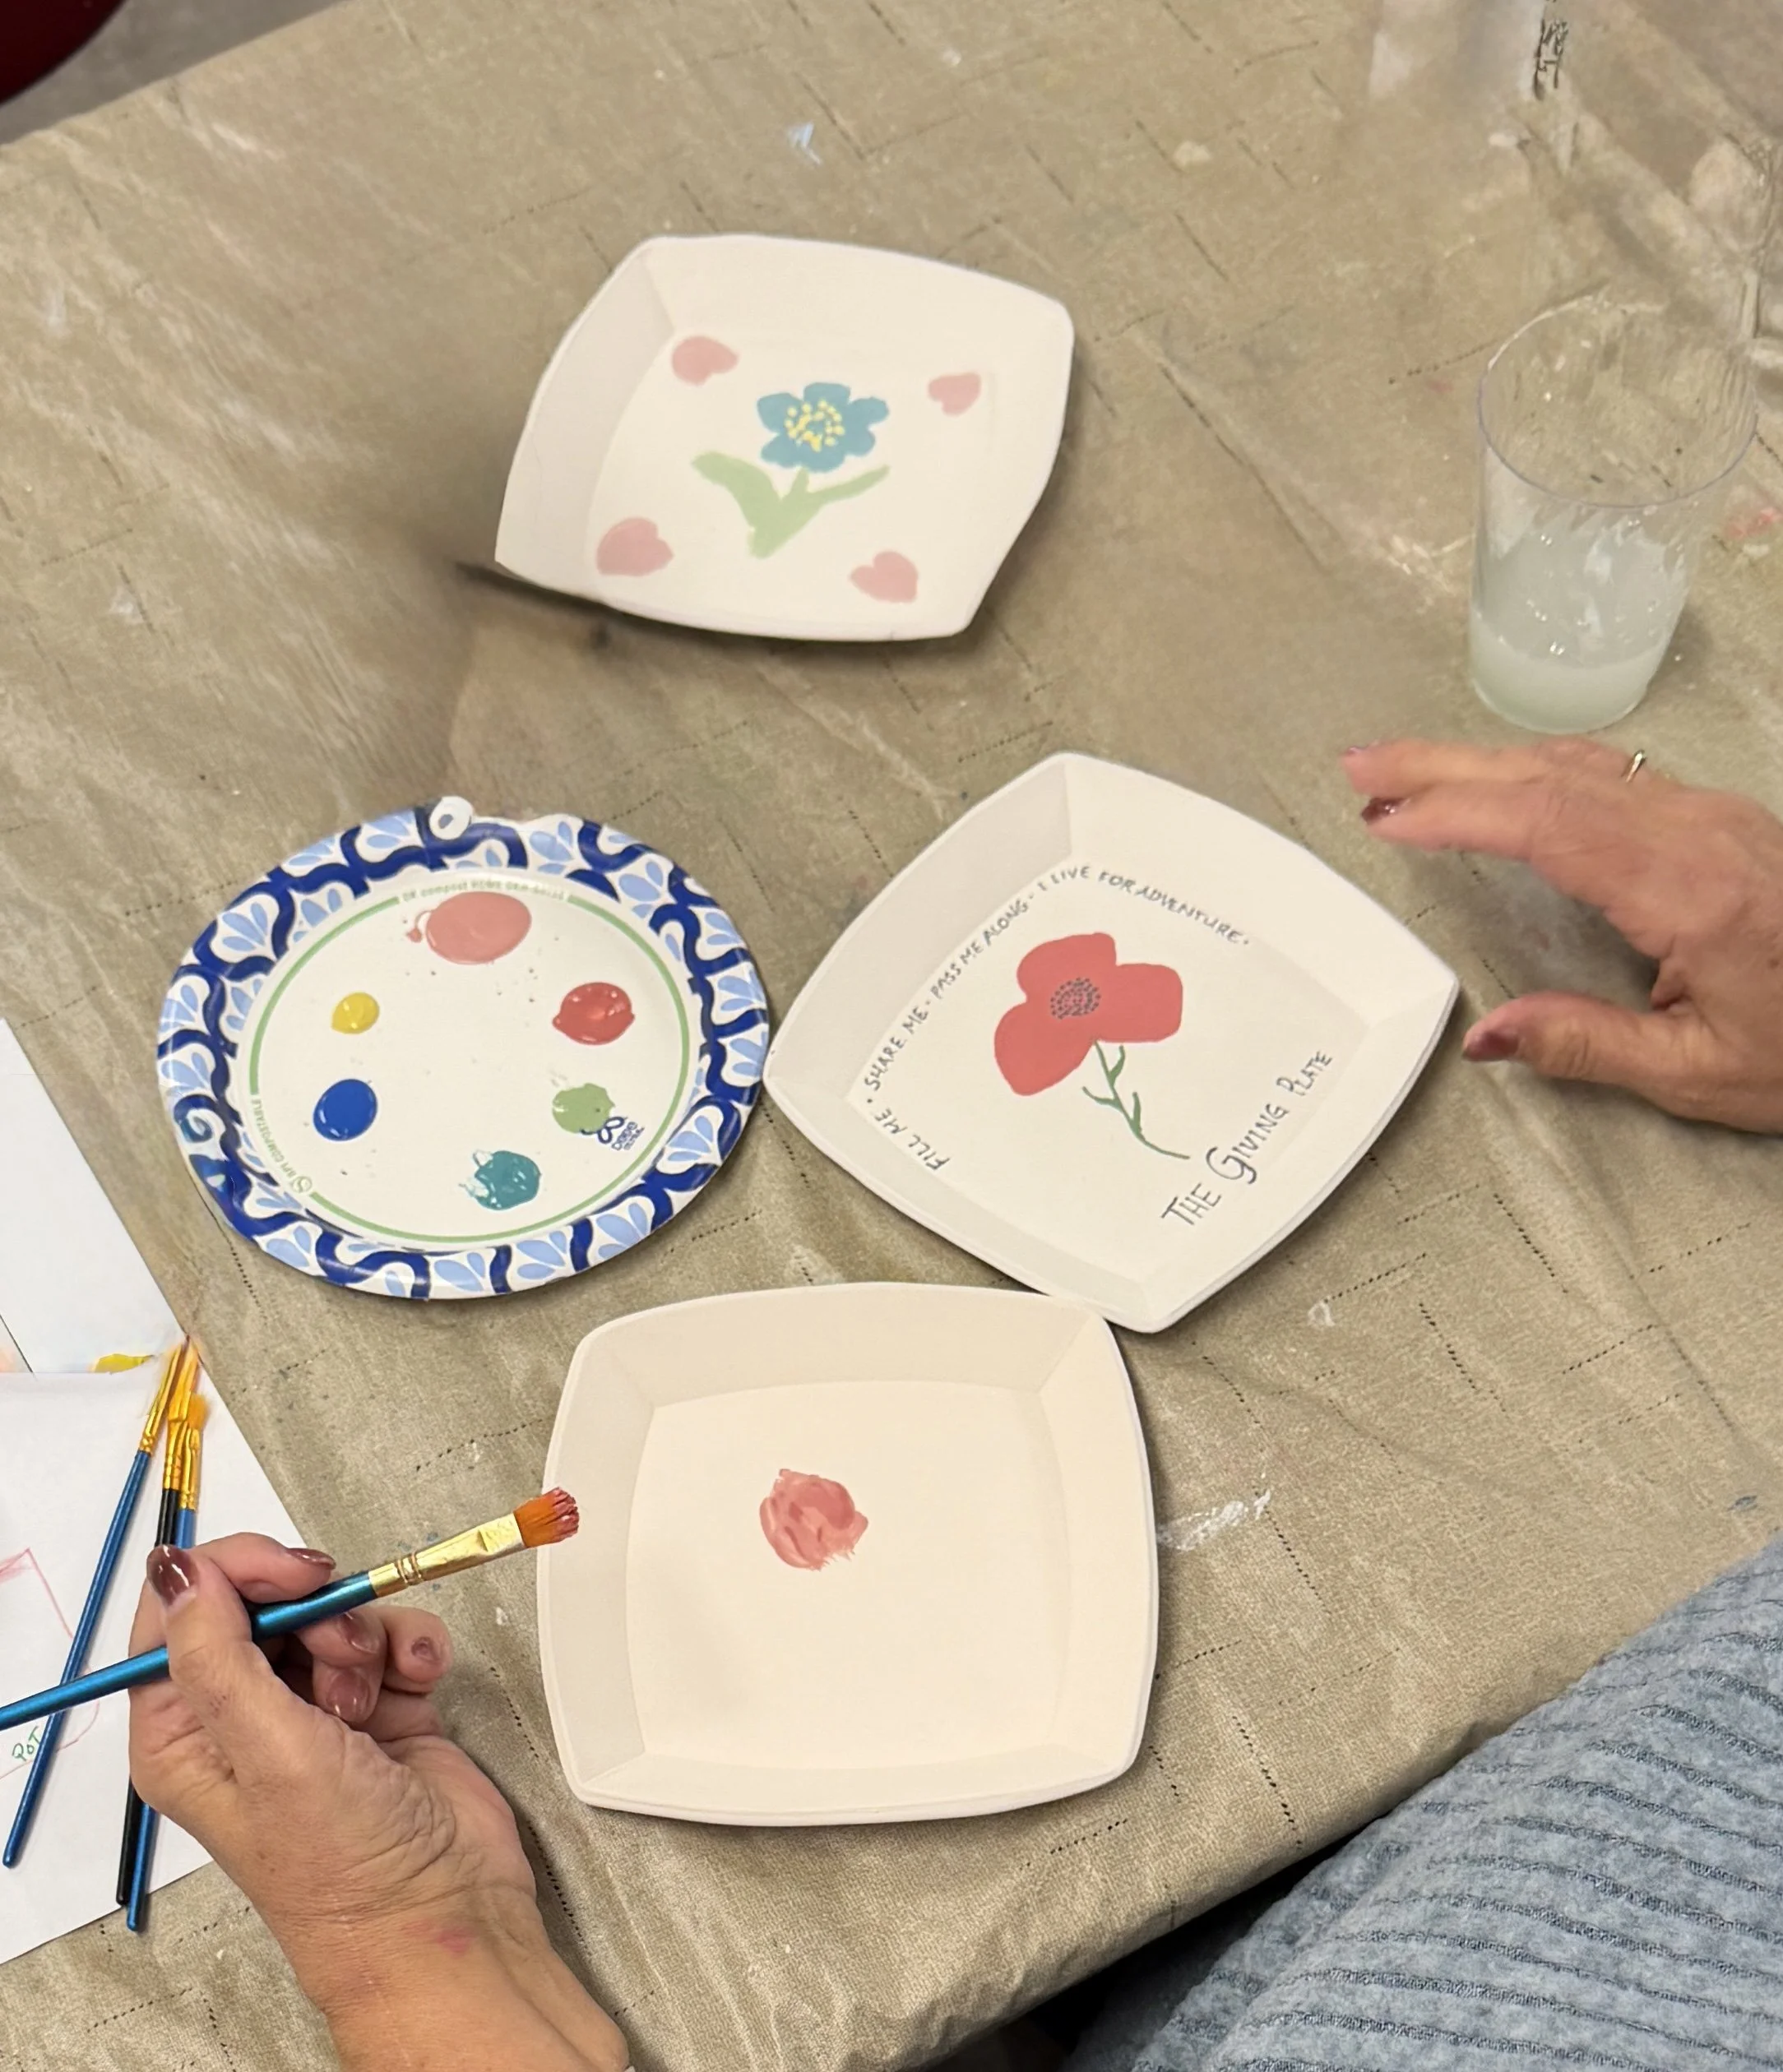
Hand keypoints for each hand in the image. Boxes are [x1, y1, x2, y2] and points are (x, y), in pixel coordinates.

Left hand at [128, 1536, 626, 2071]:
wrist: (446, 1913)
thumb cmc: (341, 1864)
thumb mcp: (267, 1753)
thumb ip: (217, 1655)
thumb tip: (175, 1566)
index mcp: (183, 1733)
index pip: (178, 1613)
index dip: (233, 1575)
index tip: (294, 1577)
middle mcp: (240, 1717)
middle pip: (260, 1602)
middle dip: (312, 1609)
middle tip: (342, 1649)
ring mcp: (312, 1710)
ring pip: (330, 1613)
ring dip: (364, 1636)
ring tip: (375, 1695)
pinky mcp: (378, 1704)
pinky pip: (388, 1636)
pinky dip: (409, 1647)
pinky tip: (420, 1683)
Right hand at [1343, 738, 1782, 1130]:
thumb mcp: (1700, 1073)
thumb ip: (1585, 1046)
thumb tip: (1488, 1034)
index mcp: (1691, 892)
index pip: (1550, 825)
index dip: (1459, 811)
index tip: (1387, 815)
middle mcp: (1701, 834)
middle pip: (1550, 775)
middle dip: (1444, 763)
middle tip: (1361, 764)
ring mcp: (1713, 816)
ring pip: (1577, 763)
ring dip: (1482, 760)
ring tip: (1402, 770)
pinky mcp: (1718, 820)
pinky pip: (1609, 774)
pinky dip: (1533, 769)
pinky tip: (1497, 781)